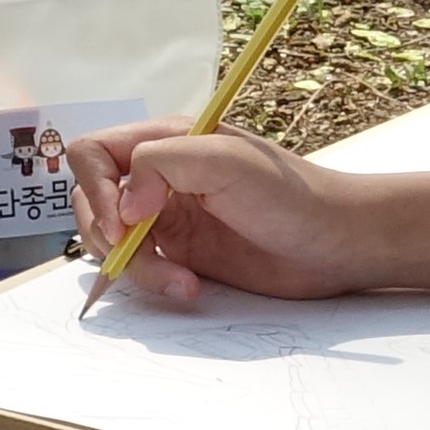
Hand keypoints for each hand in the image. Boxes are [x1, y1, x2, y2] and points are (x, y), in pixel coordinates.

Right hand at [61, 119, 378, 302]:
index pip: (92, 154)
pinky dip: (153, 283)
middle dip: (107, 236)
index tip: (126, 221)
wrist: (337, 245)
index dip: (96, 189)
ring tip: (179, 281)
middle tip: (137, 254)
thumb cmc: (293, 195)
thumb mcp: (226, 161)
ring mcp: (167, 217)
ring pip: (111, 242)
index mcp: (165, 141)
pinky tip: (188, 288)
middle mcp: (159, 177)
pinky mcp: (180, 254)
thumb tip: (124, 205)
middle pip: (91, 201)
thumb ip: (162, 163)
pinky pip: (140, 269)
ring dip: (135, 267)